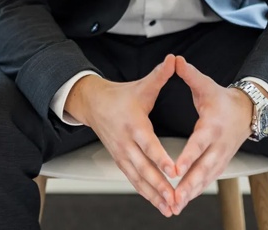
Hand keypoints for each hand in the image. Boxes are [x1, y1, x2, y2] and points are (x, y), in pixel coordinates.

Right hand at [64, 54, 179, 216]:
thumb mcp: (141, 85)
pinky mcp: (120, 160)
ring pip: (138, 178)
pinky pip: (133, 180)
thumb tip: (174, 59)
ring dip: (154, 195)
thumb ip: (160, 75)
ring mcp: (121, 154)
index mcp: (133, 124)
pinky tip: (159, 204)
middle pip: (143, 167)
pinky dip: (146, 193)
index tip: (173, 170)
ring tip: (170, 208)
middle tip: (175, 198)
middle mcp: (126, 142)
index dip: (160, 157)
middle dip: (160, 185)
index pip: (148, 144)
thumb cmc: (120, 95)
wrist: (92, 103)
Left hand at [170, 56, 254, 214]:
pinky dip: (196, 191)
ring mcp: (221, 157)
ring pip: (205, 179)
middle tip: (174, 197)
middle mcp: (218, 146)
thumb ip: (190, 75)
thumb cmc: (222, 99)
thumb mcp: (207, 85)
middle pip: (203, 168)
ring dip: (191, 193)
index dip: (188, 156)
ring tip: (175, 205)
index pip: (198, 144)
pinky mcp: (220, 164)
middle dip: (188, 184)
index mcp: (212, 126)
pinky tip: (183, 201)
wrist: (247, 112)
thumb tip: (175, 59)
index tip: (176, 169)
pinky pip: (207, 180)